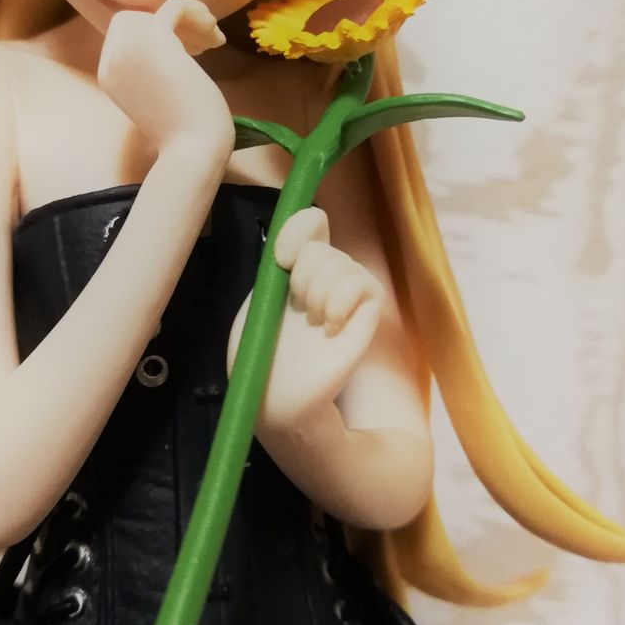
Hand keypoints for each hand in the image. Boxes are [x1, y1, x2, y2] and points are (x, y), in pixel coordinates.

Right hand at [97, 0, 233, 161]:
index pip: (124, 34)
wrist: (192, 149)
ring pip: (155, 11)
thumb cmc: (184, 133)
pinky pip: (174, 6)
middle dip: (168, 25)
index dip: (156, 34)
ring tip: (213, 39)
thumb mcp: (159, 97)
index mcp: (109, 74)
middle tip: (201, 44)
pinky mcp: (154, 39)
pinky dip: (197, 12)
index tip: (190, 49)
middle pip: (136, 18)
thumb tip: (174, 47)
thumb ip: (152, 71)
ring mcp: (129, 48)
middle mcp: (111, 59)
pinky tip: (216, 35)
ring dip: (188, 19)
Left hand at [227, 207, 383, 431]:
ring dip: (321, 291)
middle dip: (303, 272)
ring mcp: (346, 299)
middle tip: (297, 309)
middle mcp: (323, 281)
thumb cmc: (260, 359)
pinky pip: (366, 285)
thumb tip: (295, 247)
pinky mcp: (365, 318)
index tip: (282, 260)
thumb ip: (275, 274)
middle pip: (324, 246)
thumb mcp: (257, 307)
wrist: (277, 400)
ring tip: (314, 324)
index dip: (300, 228)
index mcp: (295, 272)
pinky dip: (343, 299)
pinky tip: (330, 326)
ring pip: (344, 263)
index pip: (313, 224)